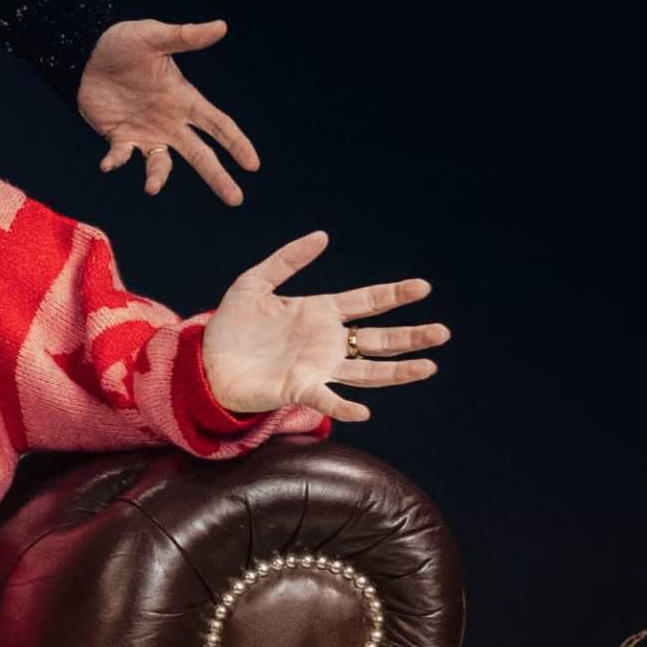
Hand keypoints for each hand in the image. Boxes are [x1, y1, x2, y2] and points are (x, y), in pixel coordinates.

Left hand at [78, 18, 261, 204]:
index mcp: (185, 99)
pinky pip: (120, 156)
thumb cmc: (123, 43)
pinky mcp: (118, 137)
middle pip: (200, 154)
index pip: (218, 125)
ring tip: (152, 187)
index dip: (236, 143)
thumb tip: (220, 26)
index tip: (253, 165)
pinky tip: (108, 164)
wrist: (85, 54)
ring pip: (161, 164)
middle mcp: (170, 122)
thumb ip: (183, 36)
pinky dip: (115, 162)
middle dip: (218, 176)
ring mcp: (145, 132)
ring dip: (158, 177)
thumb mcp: (153, 37)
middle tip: (235, 199)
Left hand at [199, 230, 446, 422]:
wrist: (203, 360)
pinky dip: (344, 406)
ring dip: (398, 371)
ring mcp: (317, 368)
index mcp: (320, 313)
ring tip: (429, 366)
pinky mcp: (298, 389)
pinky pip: (327, 398)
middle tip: (442, 332)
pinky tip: (364, 411)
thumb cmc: (230, 323)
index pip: (366, 302)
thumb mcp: (254, 283)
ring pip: (368, 372)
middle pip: (378, 339)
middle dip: (411, 337)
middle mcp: (327, 343)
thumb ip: (286, 259)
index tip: (422, 287)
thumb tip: (322, 236)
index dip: (394, 295)